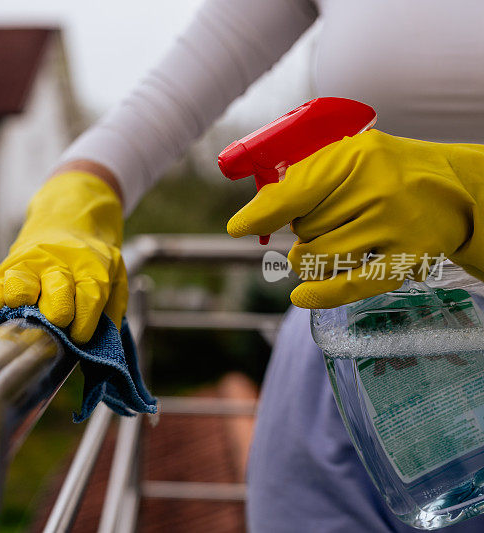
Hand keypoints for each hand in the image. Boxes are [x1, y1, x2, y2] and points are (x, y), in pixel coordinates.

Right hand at [0, 172, 127, 343]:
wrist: (68, 214)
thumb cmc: (93, 257)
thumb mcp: (115, 276)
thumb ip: (111, 312)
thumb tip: (97, 349)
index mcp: (91, 267)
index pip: (88, 299)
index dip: (84, 324)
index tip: (79, 337)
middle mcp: (59, 264)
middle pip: (57, 294)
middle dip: (57, 316)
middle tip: (57, 325)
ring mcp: (31, 263)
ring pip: (20, 287)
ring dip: (22, 306)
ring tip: (26, 316)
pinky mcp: (8, 265)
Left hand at [227, 130, 483, 307]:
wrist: (453, 189)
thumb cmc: (389, 172)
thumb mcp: (349, 157)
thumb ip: (304, 178)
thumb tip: (255, 215)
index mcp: (358, 157)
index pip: (296, 192)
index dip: (262, 214)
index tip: (239, 228)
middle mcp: (378, 191)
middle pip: (305, 229)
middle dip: (302, 231)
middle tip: (324, 221)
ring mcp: (395, 227)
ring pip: (319, 257)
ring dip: (307, 259)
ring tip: (320, 247)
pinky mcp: (407, 260)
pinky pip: (351, 286)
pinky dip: (320, 293)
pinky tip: (302, 295)